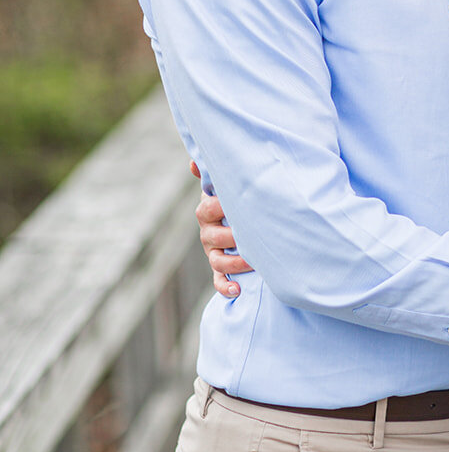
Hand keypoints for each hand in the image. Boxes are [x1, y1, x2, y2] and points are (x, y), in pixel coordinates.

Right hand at [195, 183, 253, 297]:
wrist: (249, 221)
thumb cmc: (239, 198)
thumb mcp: (227, 185)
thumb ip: (214, 174)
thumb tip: (193, 161)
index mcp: (208, 210)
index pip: (208, 208)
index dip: (220, 206)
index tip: (238, 204)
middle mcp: (208, 232)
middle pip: (212, 237)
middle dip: (230, 236)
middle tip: (250, 235)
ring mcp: (213, 252)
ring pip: (217, 261)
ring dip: (234, 263)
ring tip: (253, 261)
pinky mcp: (220, 270)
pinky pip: (218, 282)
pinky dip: (226, 287)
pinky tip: (237, 290)